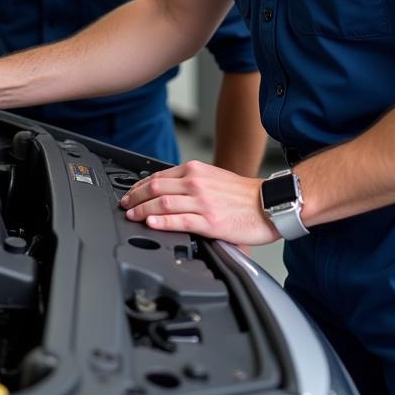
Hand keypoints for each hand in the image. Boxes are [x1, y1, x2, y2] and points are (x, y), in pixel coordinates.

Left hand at [119, 160, 279, 245]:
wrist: (270, 203)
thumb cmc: (244, 194)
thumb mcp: (213, 178)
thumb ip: (191, 182)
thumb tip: (169, 191)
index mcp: (196, 171)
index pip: (158, 176)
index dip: (139, 186)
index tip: (130, 194)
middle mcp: (196, 183)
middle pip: (155, 188)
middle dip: (134, 198)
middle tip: (124, 205)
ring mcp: (202, 202)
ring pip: (162, 204)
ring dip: (141, 210)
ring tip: (131, 215)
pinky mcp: (210, 222)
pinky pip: (179, 221)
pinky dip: (161, 222)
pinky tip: (150, 223)